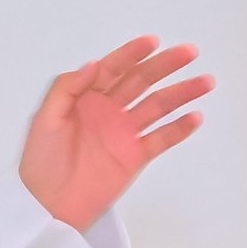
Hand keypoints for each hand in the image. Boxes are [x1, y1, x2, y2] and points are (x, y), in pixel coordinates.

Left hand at [17, 37, 210, 230]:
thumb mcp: (45, 118)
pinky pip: (162, 138)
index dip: (133, 54)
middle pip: (143, 81)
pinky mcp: (135, 156)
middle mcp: (110, 109)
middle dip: (166, 66)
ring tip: (205, 82)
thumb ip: (67, 88)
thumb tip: (93, 64)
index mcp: (87, 96)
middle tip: (188, 53)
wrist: (49, 205)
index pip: (114, 68)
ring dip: (182, 93)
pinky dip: (180, 128)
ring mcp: (125, 132)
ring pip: (159, 106)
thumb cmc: (41, 161)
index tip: (152, 42)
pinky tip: (195, 117)